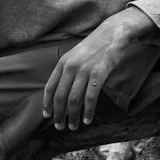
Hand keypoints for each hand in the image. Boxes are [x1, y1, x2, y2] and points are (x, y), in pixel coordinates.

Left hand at [43, 9, 154, 130]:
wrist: (112, 33)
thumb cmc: (95, 46)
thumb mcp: (76, 55)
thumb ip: (68, 70)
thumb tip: (63, 90)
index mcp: (63, 63)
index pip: (50, 87)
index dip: (47, 104)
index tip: (47, 115)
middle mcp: (71, 67)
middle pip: (60, 97)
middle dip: (58, 114)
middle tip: (60, 126)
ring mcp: (84, 71)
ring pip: (74, 100)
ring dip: (72, 116)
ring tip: (73, 126)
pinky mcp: (98, 74)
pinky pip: (90, 98)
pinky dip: (88, 111)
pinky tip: (87, 120)